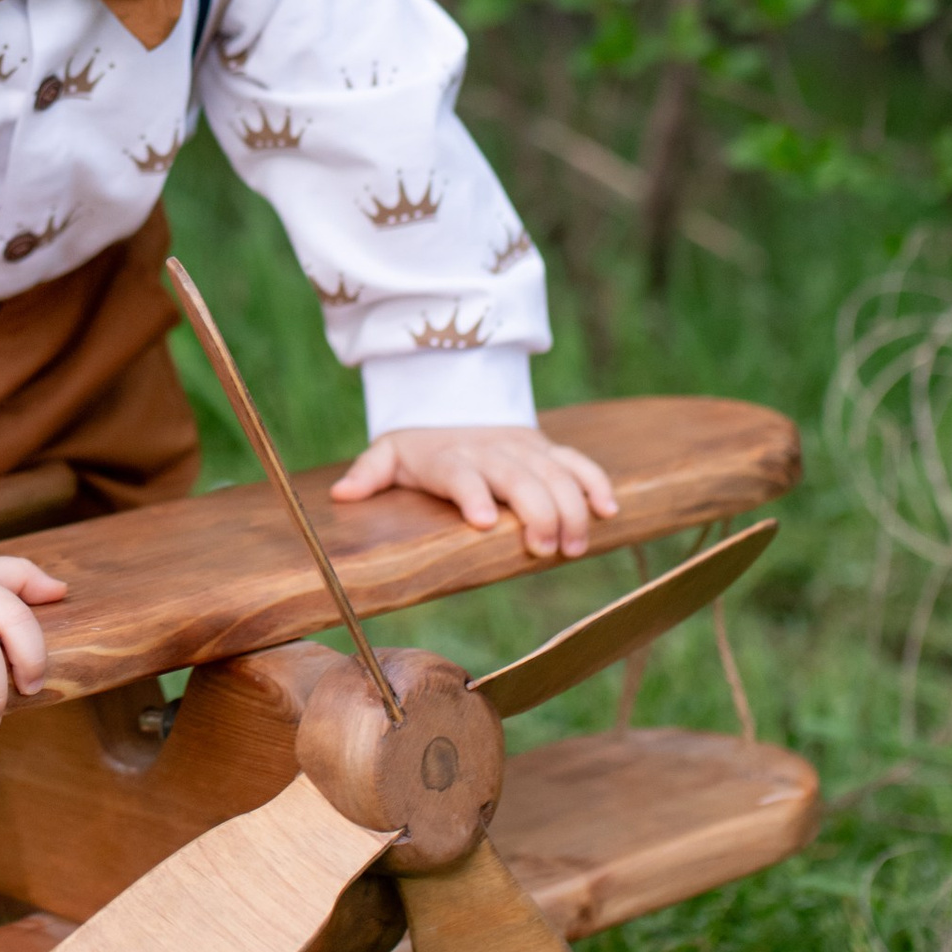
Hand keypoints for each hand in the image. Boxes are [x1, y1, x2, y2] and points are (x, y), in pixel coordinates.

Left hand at [328, 423, 617, 561]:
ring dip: (571, 508)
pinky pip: (577, 462)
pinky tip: (609, 510)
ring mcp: (523, 449)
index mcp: (449, 457)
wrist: (454, 400)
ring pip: (554, 473)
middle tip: (544, 550)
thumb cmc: (420, 446)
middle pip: (518, 478)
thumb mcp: (389, 454)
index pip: (461, 474)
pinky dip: (595, 483)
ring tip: (575, 547)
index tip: (484, 522)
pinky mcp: (547, 449)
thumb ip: (370, 474)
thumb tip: (342, 493)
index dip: (473, 494)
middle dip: (537, 512)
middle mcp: (490, 451)